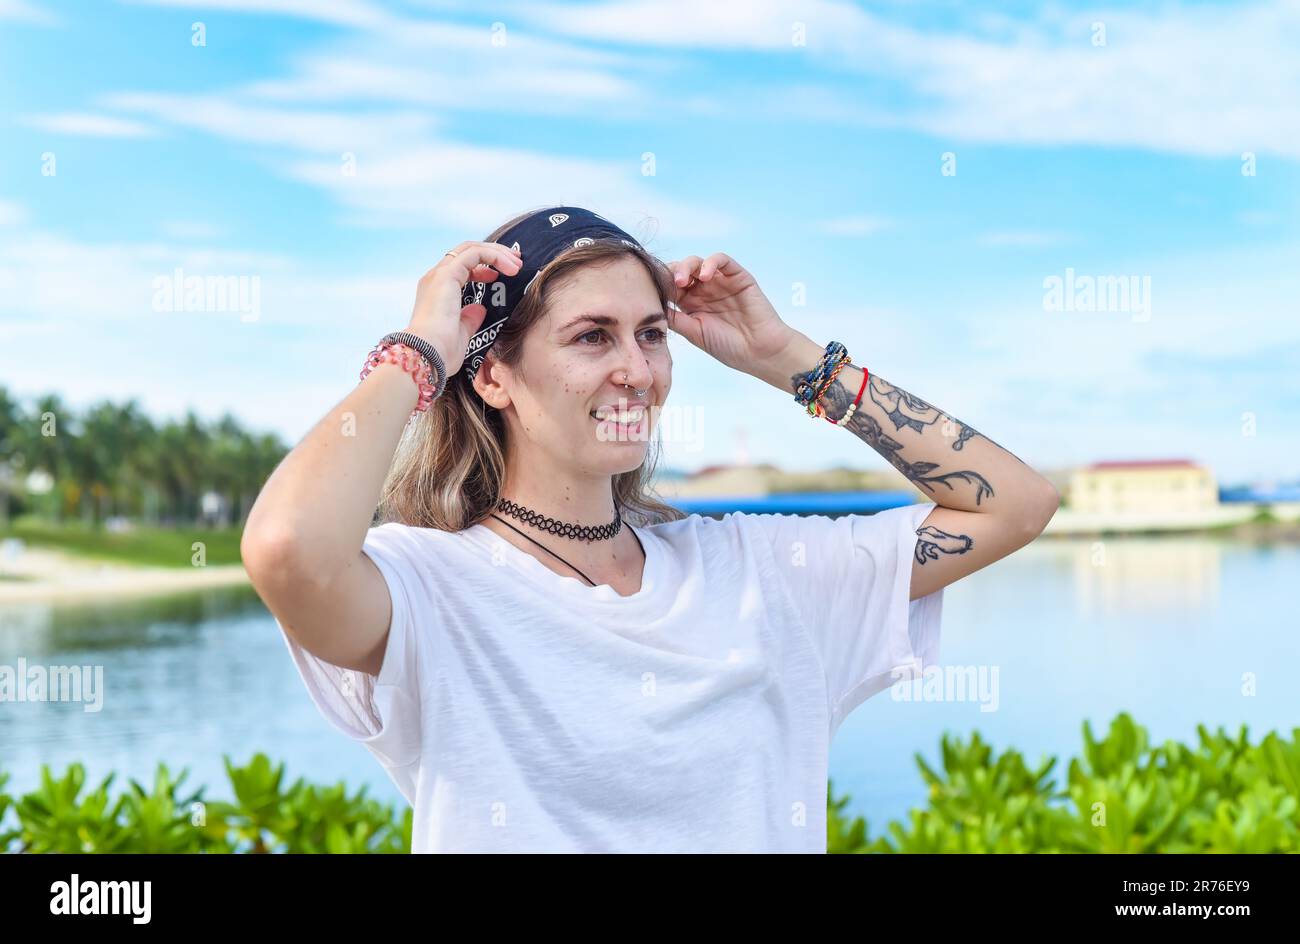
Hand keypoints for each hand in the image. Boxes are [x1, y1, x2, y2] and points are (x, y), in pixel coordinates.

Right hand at [406, 241, 522, 375]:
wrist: (428, 356)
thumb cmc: (441, 352)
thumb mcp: (461, 334)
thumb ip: (470, 319)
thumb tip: (479, 309)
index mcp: (437, 291)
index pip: (460, 267)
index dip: (483, 268)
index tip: (500, 277)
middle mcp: (435, 279)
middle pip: (467, 253)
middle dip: (493, 254)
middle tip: (516, 262)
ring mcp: (439, 274)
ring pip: (471, 249)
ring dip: (497, 253)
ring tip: (517, 264)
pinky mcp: (447, 274)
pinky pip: (475, 254)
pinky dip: (495, 256)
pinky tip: (510, 269)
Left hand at [664, 253, 798, 377]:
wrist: (759, 352)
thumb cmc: (728, 347)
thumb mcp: (694, 333)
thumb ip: (675, 318)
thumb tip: (651, 307)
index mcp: (691, 303)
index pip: (671, 286)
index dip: (661, 284)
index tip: (651, 290)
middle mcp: (704, 290)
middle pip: (681, 271)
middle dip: (671, 273)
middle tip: (669, 284)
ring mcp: (720, 282)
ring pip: (698, 262)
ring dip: (686, 266)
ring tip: (682, 281)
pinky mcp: (738, 276)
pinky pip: (722, 260)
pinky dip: (710, 263)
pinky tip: (704, 276)